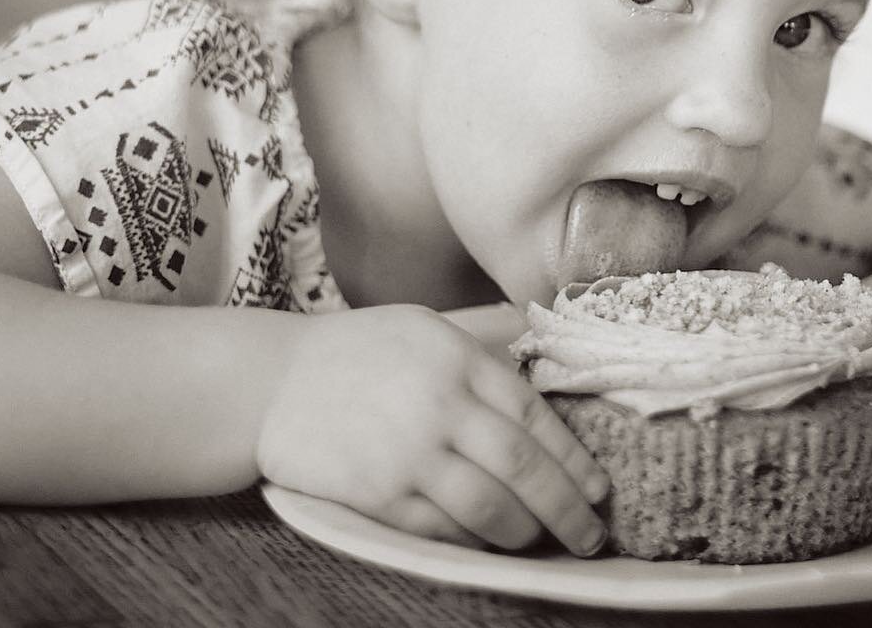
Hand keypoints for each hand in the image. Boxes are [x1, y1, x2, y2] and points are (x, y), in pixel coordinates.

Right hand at [256, 304, 610, 554]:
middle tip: (591, 535)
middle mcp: (440, 403)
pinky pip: (443, 529)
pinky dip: (475, 543)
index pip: (534, 413)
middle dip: (568, 507)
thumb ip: (481, 353)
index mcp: (457, 356)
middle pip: (523, 465)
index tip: (598, 487)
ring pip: (490, 507)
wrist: (272, 381)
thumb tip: (541, 382)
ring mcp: (409, 452)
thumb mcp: (425, 327)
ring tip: (543, 542)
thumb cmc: (356, 350)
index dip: (575, 457)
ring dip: (526, 532)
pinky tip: (490, 544)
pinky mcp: (379, 494)